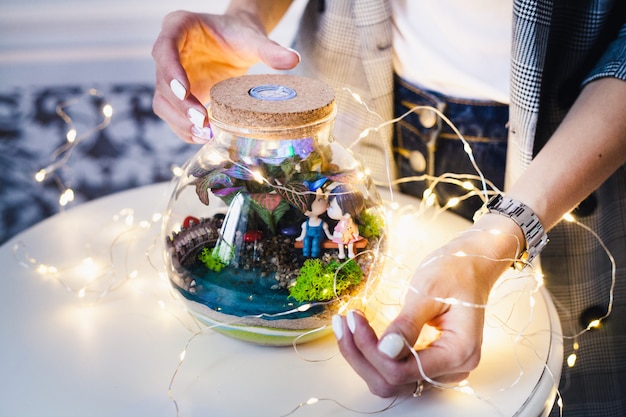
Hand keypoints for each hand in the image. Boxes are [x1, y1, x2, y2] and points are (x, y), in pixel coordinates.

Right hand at [151, 10, 299, 142]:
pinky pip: (174, 115)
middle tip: (202, 121)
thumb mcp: (253, 39)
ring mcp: (170, 75)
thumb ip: (269, 49)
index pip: (164, 48)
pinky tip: (203, 137)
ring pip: (163, 102)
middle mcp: (168, 51)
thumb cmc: (240, 35)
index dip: (170, 70)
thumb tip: (294, 60)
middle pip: (161, 81)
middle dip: (180, 105)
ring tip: (204, 134)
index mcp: (178, 27)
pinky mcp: (178, 95)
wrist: (237, 42)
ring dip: (180, 121)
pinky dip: (186, 128)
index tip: (183, 90)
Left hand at [332, 221, 518, 397]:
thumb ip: (407, 324)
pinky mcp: (430, 361)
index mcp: (459, 353)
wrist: (472, 263)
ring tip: (346, 325)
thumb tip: (385, 350)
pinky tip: (358, 332)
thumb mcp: (428, 292)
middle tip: (344, 322)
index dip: (371, 350)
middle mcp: (453, 369)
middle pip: (393, 382)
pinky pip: (396, 368)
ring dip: (363, 357)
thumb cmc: (455, 270)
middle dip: (362, 355)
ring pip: (391, 380)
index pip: (402, 370)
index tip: (353, 318)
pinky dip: (374, 354)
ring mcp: (442, 369)